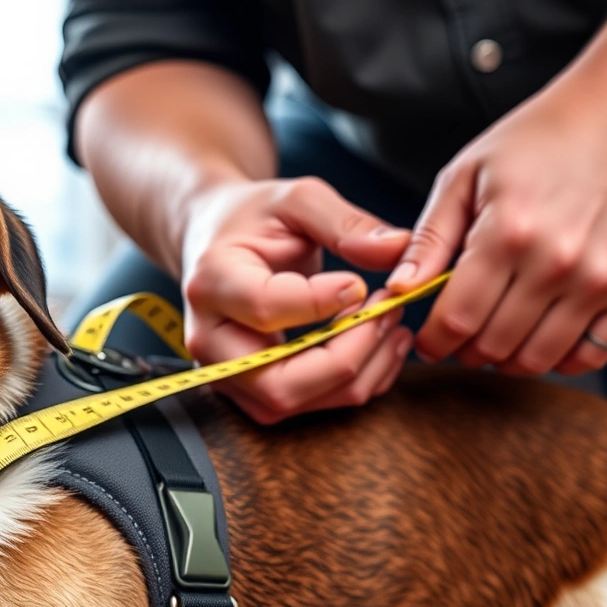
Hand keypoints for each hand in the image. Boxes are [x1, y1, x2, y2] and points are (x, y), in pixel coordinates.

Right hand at [179, 177, 413, 423]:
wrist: (215, 241)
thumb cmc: (252, 218)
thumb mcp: (297, 200)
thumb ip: (345, 223)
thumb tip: (397, 250)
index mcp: (212, 281)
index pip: (266, 308)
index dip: (322, 303)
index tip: (361, 284)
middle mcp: (210, 339)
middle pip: (279, 383)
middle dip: (348, 357)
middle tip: (388, 314)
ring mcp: (226, 373)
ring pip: (294, 404)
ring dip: (359, 374)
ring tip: (394, 326)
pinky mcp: (249, 390)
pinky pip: (305, 406)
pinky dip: (353, 383)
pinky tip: (381, 345)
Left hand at [387, 67, 606, 375]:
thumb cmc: (544, 138)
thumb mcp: (469, 173)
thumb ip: (430, 237)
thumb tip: (400, 290)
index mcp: (507, 232)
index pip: (457, 321)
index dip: (434, 341)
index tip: (428, 341)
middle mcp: (557, 264)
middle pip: (494, 346)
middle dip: (466, 349)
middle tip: (462, 335)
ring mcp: (603, 282)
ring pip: (539, 360)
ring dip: (508, 359)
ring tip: (498, 336)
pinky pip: (591, 355)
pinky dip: (560, 358)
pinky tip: (542, 335)